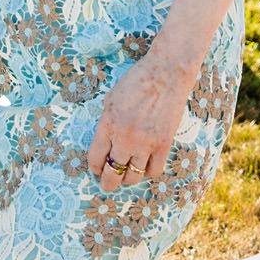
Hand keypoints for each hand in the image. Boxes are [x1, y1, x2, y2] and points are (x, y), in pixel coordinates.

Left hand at [86, 54, 195, 191]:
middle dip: (107, 182)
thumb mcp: (111, 99)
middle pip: (113, 172)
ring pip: (133, 176)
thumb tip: (105, 143)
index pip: (96, 156)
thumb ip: (107, 122)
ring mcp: (146, 143)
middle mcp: (125, 137)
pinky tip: (143, 166)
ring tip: (125, 177)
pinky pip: (154, 170)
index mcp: (108, 123)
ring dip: (127, 179)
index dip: (94, 167)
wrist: (165, 74)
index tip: (95, 170)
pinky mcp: (164, 144)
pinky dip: (147, 172)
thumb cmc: (136, 82)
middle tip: (107, 184)